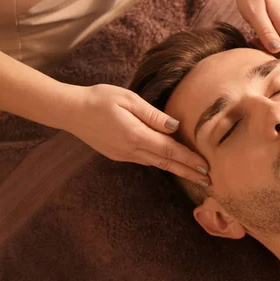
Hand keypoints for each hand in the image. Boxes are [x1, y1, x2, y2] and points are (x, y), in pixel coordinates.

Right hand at [64, 84, 209, 186]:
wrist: (70, 111)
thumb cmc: (100, 99)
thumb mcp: (129, 99)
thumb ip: (153, 115)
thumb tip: (175, 127)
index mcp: (136, 135)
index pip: (170, 150)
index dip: (189, 160)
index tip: (206, 168)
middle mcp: (131, 150)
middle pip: (167, 163)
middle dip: (189, 172)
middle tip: (209, 181)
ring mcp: (124, 155)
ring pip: (157, 163)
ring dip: (177, 169)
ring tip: (195, 175)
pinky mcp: (119, 155)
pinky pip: (146, 160)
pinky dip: (162, 163)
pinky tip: (171, 163)